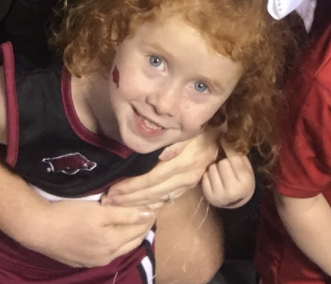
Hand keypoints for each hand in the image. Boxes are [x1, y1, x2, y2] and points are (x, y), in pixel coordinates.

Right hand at [17, 198, 155, 267]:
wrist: (39, 228)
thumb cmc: (70, 215)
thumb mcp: (100, 211)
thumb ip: (125, 214)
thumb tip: (149, 213)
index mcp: (112, 244)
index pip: (139, 231)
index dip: (148, 217)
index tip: (155, 203)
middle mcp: (105, 257)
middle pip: (131, 242)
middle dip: (142, 226)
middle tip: (148, 210)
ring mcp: (93, 261)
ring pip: (119, 248)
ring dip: (129, 234)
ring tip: (134, 218)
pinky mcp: (82, 260)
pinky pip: (107, 251)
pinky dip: (116, 240)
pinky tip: (114, 229)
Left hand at [103, 127, 219, 207]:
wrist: (223, 134)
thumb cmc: (202, 126)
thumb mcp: (189, 129)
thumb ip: (175, 142)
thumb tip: (161, 156)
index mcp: (184, 162)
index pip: (151, 179)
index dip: (130, 188)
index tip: (111, 191)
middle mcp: (186, 176)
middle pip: (152, 193)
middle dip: (128, 199)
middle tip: (107, 201)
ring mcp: (189, 183)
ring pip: (159, 198)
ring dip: (137, 203)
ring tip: (117, 204)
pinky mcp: (190, 185)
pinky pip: (167, 198)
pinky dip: (151, 203)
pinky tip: (139, 204)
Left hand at [201, 144, 253, 207]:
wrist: (236, 202)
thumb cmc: (242, 180)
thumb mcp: (246, 168)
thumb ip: (239, 155)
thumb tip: (226, 138)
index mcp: (245, 181)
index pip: (234, 158)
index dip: (228, 146)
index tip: (223, 137)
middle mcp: (232, 189)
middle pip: (222, 163)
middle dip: (223, 161)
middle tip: (226, 166)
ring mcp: (220, 195)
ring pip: (212, 169)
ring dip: (215, 168)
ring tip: (220, 173)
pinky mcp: (209, 197)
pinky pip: (205, 177)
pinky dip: (208, 175)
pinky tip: (214, 179)